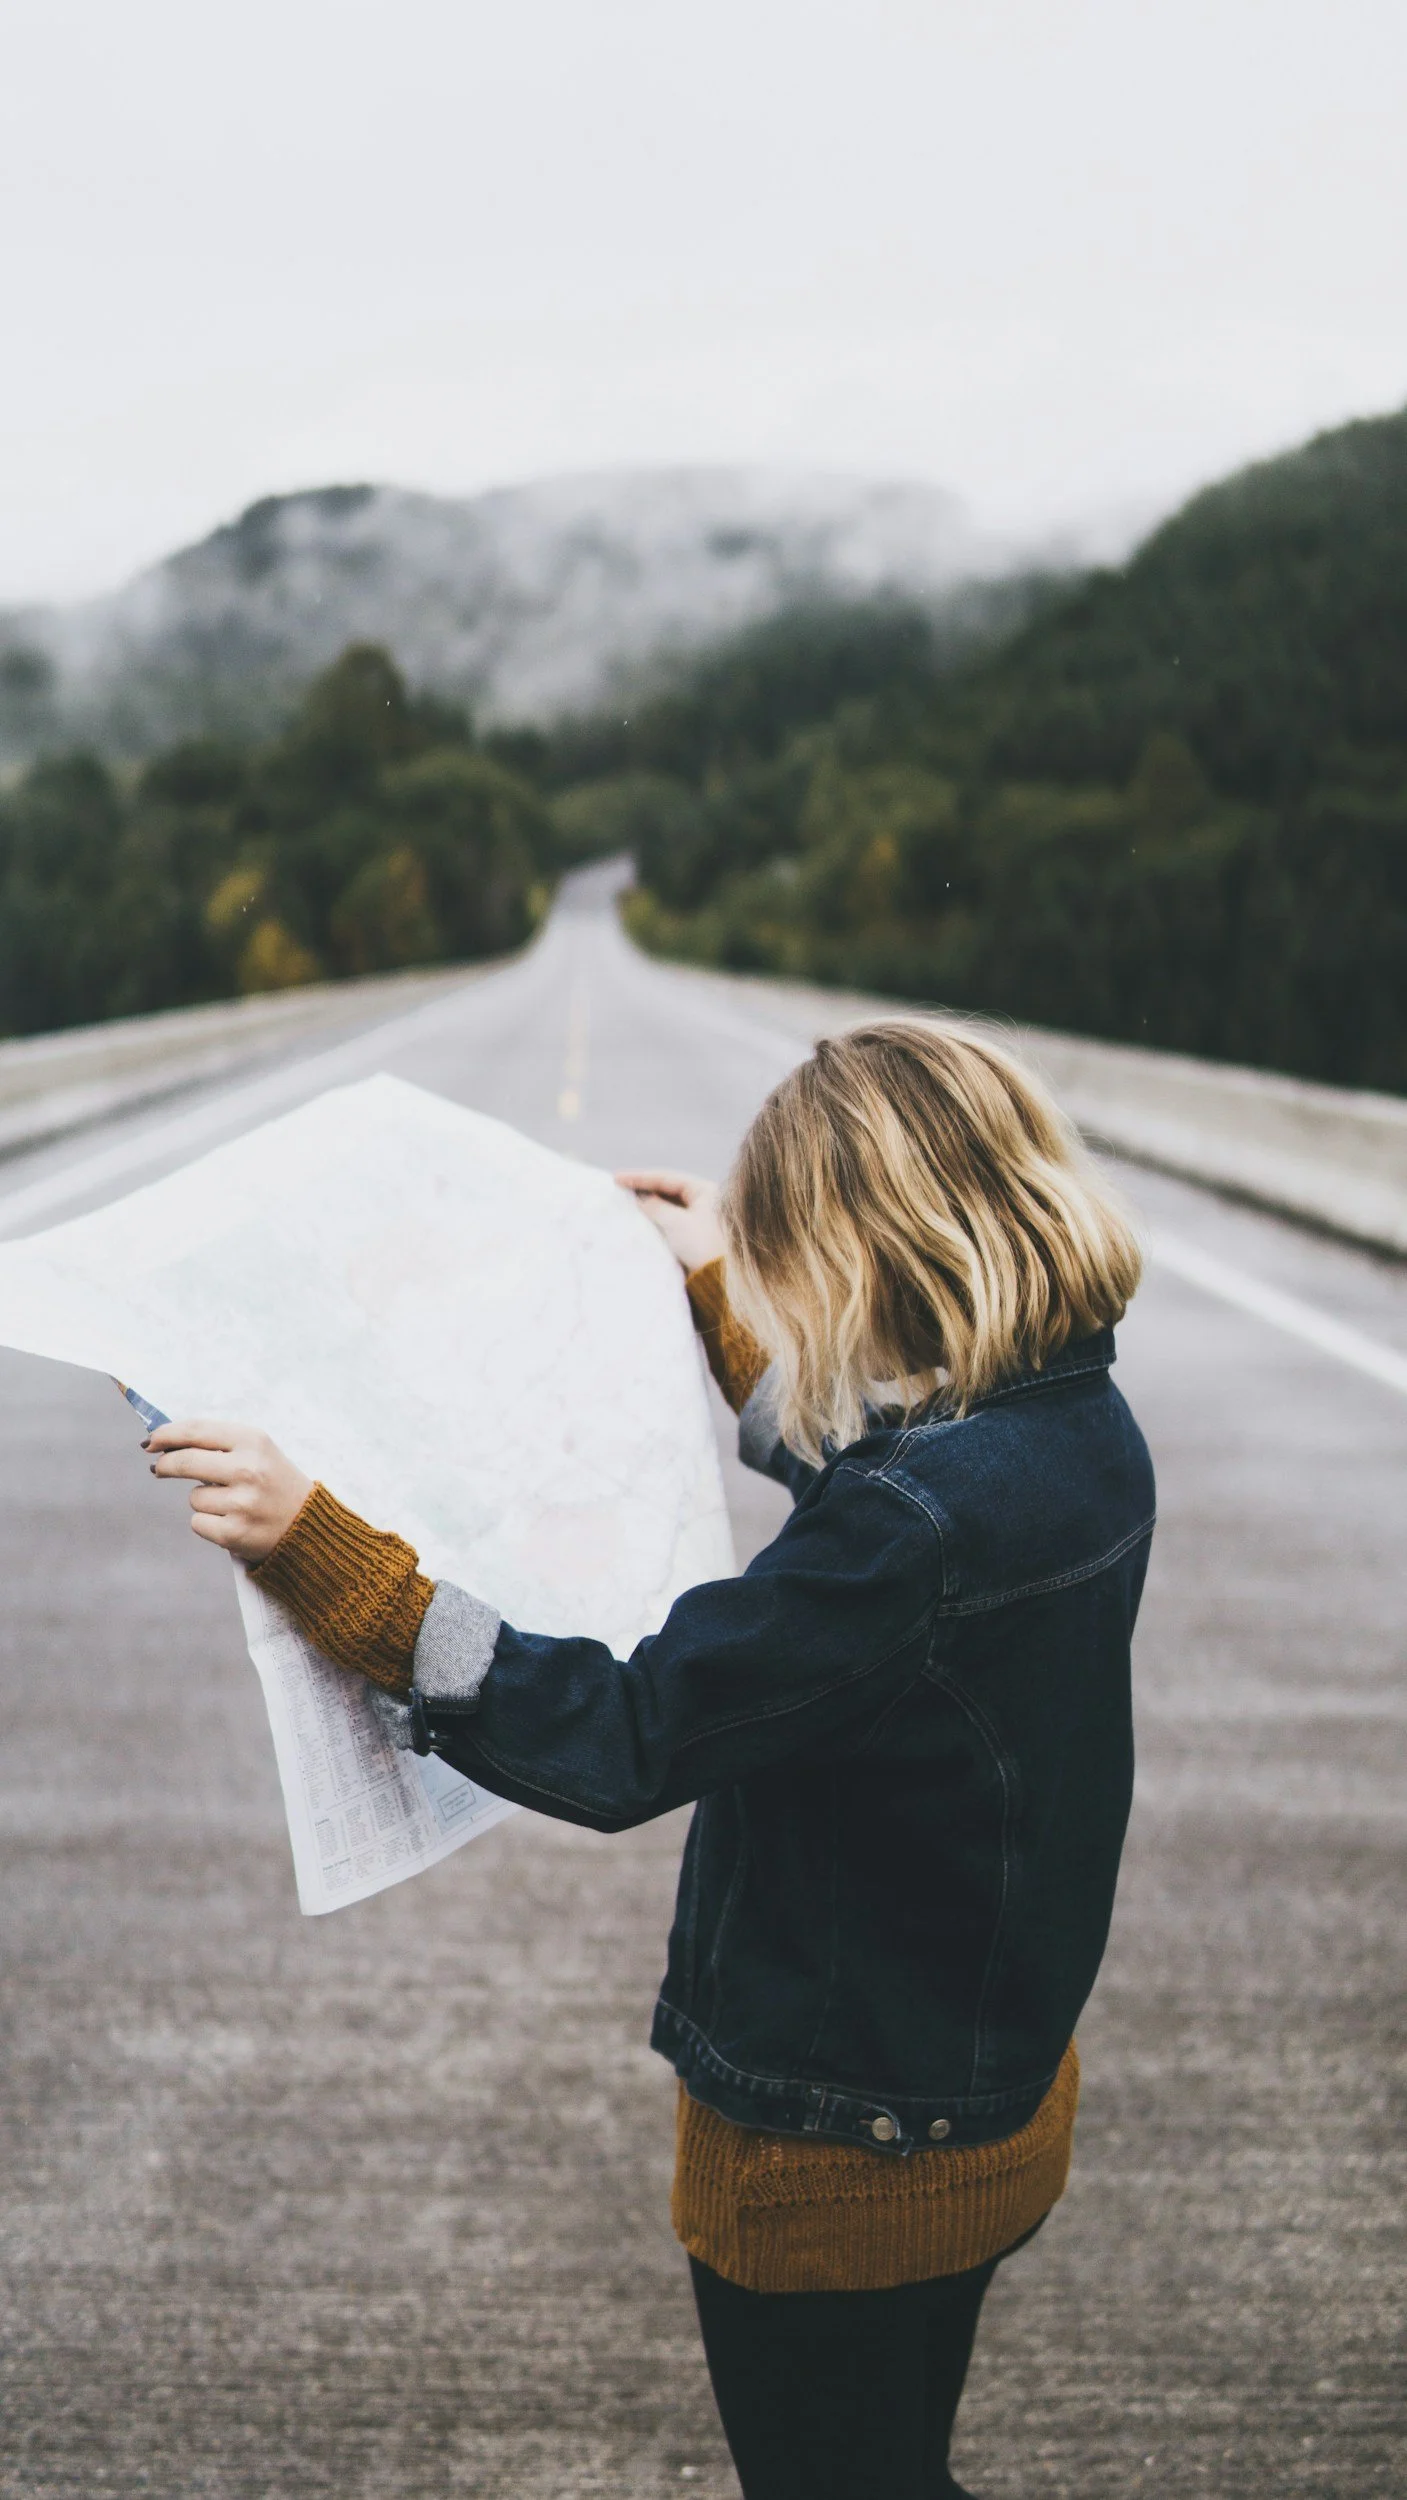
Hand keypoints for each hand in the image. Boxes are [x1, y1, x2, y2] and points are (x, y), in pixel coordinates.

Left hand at [145, 1420, 313, 1563]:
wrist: (308, 1526)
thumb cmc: (275, 1484)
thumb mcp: (257, 1452)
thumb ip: (217, 1443)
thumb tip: (163, 1442)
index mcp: (254, 1441)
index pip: (196, 1431)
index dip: (167, 1435)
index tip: (151, 1441)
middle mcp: (248, 1468)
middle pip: (185, 1462)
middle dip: (166, 1465)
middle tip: (159, 1468)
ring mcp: (242, 1502)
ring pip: (194, 1497)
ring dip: (203, 1501)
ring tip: (232, 1504)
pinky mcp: (234, 1532)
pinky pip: (198, 1523)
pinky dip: (209, 1524)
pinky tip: (232, 1522)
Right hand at [615, 1168, 725, 1274]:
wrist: (720, 1278)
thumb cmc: (702, 1245)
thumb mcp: (676, 1222)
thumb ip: (655, 1206)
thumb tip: (641, 1199)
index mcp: (705, 1190)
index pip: (667, 1178)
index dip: (640, 1177)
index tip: (617, 1178)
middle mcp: (705, 1200)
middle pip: (668, 1189)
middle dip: (644, 1188)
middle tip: (620, 1187)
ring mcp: (700, 1216)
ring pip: (669, 1204)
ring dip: (650, 1203)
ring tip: (628, 1201)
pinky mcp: (695, 1233)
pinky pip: (672, 1219)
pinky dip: (657, 1217)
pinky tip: (643, 1217)